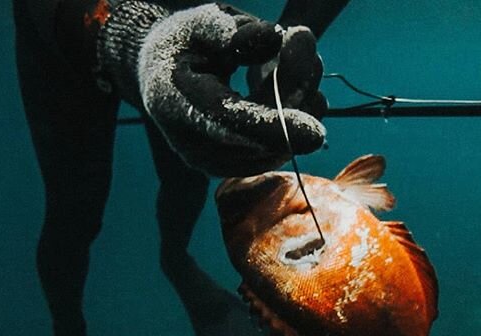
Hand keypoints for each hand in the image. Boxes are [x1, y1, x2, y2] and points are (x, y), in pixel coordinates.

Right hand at [100, 3, 325, 175]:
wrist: (163, 77)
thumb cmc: (180, 46)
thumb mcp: (196, 24)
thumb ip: (231, 30)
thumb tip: (275, 37)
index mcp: (174, 103)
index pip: (229, 122)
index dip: (273, 127)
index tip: (316, 133)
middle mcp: (194, 146)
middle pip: (263, 136)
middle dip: (296, 88)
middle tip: (303, 35)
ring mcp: (216, 163)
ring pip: (278, 146)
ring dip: (301, 96)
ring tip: (292, 48)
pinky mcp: (236, 167)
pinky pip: (280, 149)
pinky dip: (295, 113)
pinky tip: (285, 79)